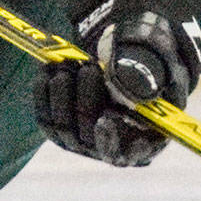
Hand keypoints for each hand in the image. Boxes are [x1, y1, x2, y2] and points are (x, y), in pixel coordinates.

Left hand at [33, 0, 200, 166]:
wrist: (125, 47)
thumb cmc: (150, 53)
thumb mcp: (157, 54)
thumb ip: (147, 66)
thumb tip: (127, 83)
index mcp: (148, 136)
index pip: (129, 153)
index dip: (114, 140)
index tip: (106, 119)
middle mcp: (114, 144)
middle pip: (92, 139)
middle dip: (87, 103)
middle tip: (88, 68)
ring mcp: (85, 138)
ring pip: (65, 129)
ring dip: (62, 95)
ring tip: (68, 64)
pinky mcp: (62, 125)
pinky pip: (45, 117)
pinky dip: (44, 93)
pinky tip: (49, 68)